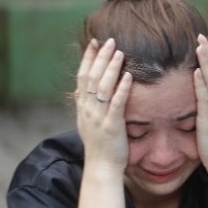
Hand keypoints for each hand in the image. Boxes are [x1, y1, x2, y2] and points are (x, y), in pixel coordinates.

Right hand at [74, 38, 131, 170]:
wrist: (101, 168)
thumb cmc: (99, 146)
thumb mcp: (87, 123)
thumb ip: (84, 106)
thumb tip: (79, 91)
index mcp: (83, 107)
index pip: (83, 76)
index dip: (88, 58)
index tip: (93, 42)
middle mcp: (88, 109)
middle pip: (92, 77)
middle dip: (100, 57)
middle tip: (108, 39)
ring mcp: (99, 117)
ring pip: (103, 88)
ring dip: (111, 68)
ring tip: (119, 51)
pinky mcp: (112, 126)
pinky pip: (117, 104)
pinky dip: (122, 89)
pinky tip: (129, 76)